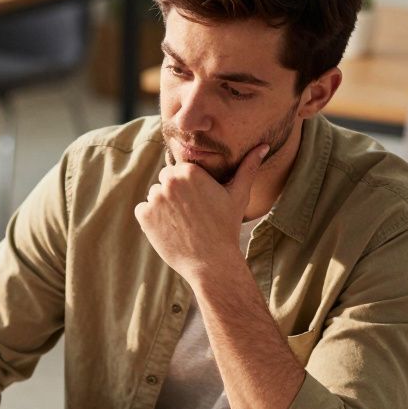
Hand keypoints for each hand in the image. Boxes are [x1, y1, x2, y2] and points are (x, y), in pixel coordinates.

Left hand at [135, 143, 268, 283]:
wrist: (211, 262)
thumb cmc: (227, 227)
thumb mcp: (239, 194)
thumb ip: (248, 167)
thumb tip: (264, 146)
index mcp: (189, 170)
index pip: (179, 170)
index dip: (189, 186)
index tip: (199, 202)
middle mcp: (169, 181)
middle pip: (165, 181)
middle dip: (175, 194)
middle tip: (191, 214)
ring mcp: (155, 198)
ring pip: (155, 196)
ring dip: (163, 207)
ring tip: (183, 223)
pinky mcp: (143, 216)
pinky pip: (143, 210)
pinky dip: (152, 219)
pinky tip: (171, 230)